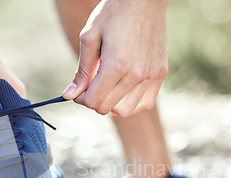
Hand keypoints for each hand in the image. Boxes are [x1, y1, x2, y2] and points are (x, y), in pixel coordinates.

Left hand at [62, 0, 167, 116]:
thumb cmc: (113, 13)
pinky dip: (132, 103)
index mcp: (116, 66)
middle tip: (91, 85)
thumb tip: (69, 96)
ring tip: (107, 88)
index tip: (79, 87)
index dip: (80, 98)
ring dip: (112, 105)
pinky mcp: (161, 73)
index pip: (92, 101)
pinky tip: (123, 90)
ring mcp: (151, 75)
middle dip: (93, 100)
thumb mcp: (90, 37)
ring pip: (126, 111)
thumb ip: (82, 70)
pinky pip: (145, 103)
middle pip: (106, 108)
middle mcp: (136, 75)